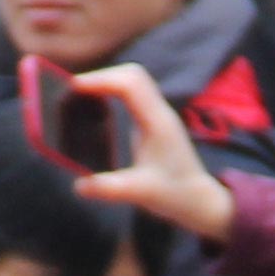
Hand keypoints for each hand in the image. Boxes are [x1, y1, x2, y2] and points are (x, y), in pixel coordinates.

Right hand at [72, 65, 233, 243]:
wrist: (201, 200)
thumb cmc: (176, 195)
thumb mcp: (141, 194)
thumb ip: (110, 189)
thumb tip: (79, 186)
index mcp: (158, 124)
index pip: (130, 84)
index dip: (101, 80)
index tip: (74, 87)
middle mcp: (161, 113)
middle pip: (132, 74)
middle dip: (102, 76)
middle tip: (74, 90)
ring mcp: (160, 114)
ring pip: (134, 80)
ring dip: (109, 80)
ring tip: (82, 93)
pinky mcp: (156, 120)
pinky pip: (135, 93)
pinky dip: (115, 90)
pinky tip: (99, 104)